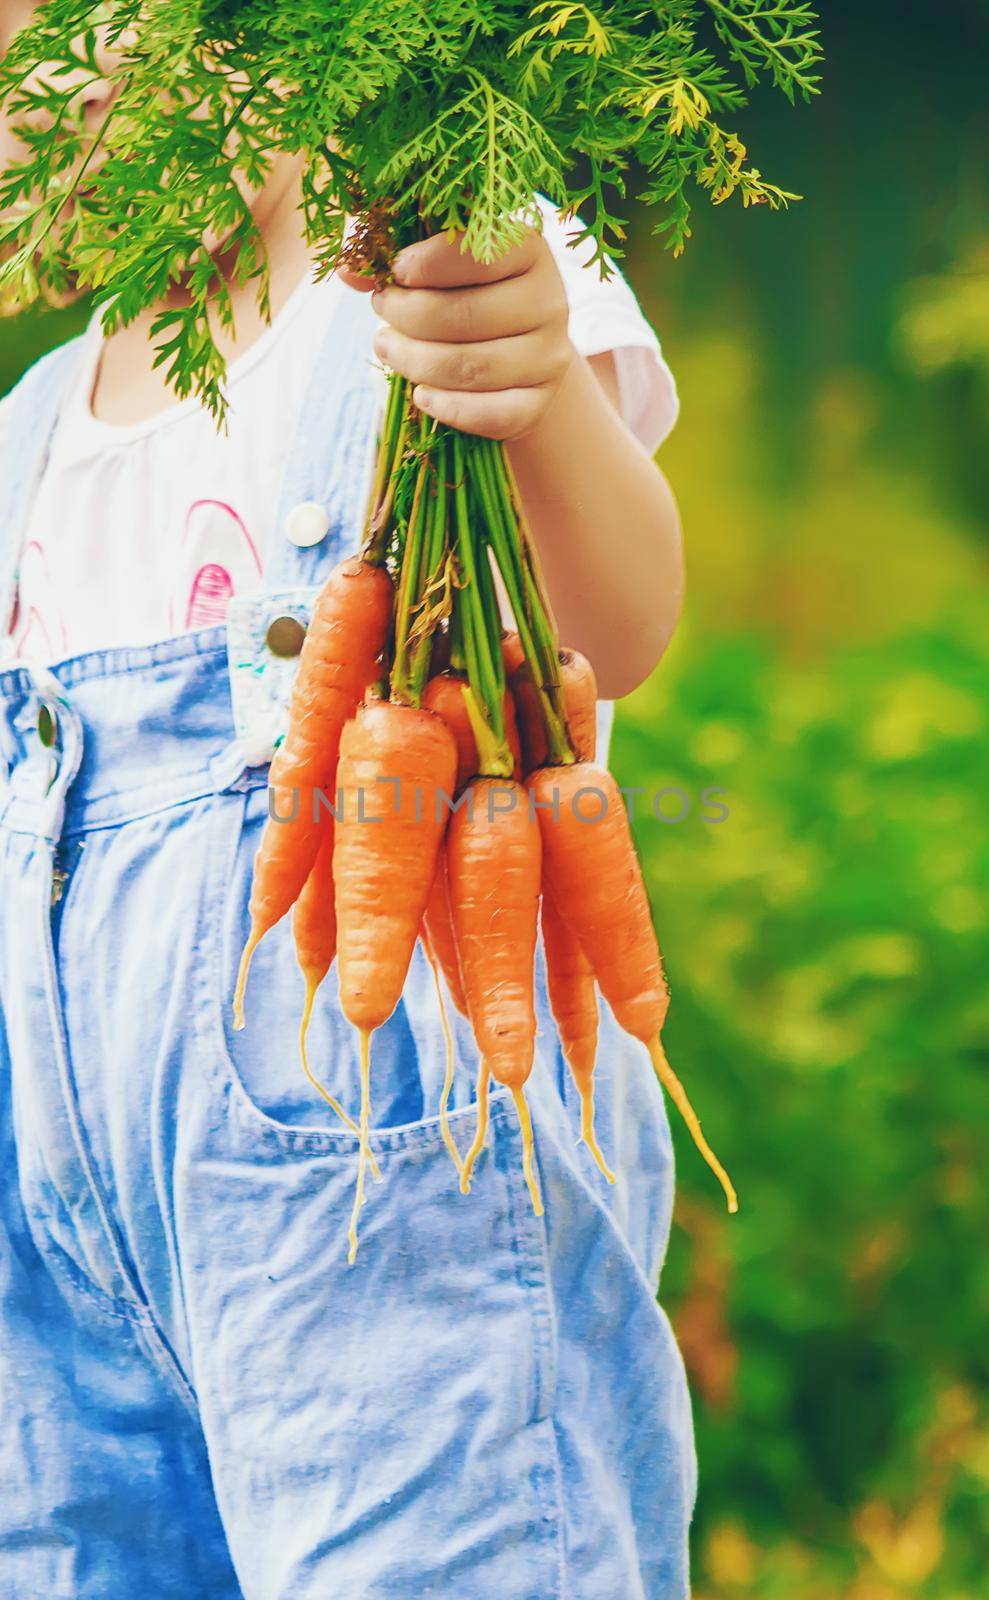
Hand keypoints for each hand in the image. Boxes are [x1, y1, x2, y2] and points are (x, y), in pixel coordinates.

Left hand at [336, 226, 575, 440]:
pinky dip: (448, 409)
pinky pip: (492, 414)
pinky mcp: (539, 402)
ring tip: (387, 348)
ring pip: (471, 367)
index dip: (422, 266)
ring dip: (415, 362)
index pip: (475, 254)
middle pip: (466, 316)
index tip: (394, 273)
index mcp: (527, 247)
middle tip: (381, 313)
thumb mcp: (434, 255)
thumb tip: (348, 270)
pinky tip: (421, 395)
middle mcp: (549, 299)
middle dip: (407, 317)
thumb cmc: (463, 287)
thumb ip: (390, 248)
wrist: (512, 343)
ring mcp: (549, 355)